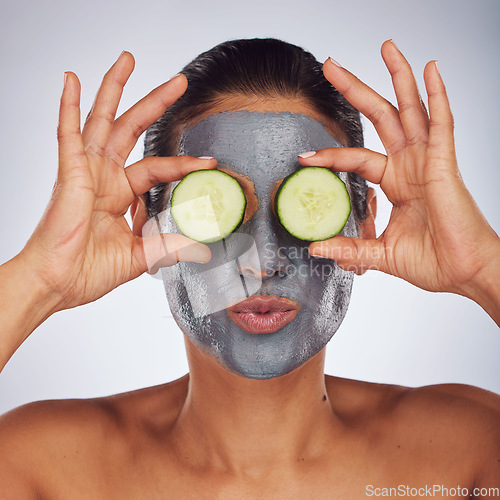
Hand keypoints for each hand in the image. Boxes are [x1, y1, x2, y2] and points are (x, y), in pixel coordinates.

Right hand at [19, 52, 212, 311]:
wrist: (58, 285)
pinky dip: (70, 108)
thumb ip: (169, 245)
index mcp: (120, 194)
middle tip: (179, 82)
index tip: (210, 163)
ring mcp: (86, 172)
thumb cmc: (88, 271)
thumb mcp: (141, 257)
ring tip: (128, 60)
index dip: (184, 164)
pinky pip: (68, 135)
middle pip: (133, 130)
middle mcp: (105, 177)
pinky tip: (73, 81)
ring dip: (115, 90)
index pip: (158, 168)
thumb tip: (201, 246)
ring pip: (103, 121)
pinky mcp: (69, 174)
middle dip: (155, 104)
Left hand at [303, 41, 499, 321]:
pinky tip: (431, 69)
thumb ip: (350, 248)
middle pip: (379, 117)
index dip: (331, 153)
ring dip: (398, 77)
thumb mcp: (380, 253)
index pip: (356, 157)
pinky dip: (437, 96)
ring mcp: (427, 161)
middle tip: (330, 66)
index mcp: (395, 182)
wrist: (464, 273)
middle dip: (355, 90)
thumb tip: (317, 248)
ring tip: (385, 47)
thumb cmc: (433, 261)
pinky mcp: (445, 165)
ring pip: (409, 110)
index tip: (304, 155)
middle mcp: (409, 165)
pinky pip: (441, 124)